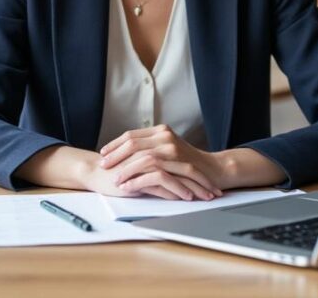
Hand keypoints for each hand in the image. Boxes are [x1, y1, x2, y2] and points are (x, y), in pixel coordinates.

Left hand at [99, 125, 223, 200]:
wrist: (214, 168)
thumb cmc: (189, 162)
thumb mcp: (169, 149)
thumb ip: (152, 147)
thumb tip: (126, 154)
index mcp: (160, 131)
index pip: (131, 135)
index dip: (115, 145)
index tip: (103, 154)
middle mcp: (165, 135)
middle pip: (132, 143)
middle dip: (115, 156)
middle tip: (103, 165)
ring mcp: (171, 148)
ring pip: (140, 156)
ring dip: (125, 169)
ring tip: (115, 179)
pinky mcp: (178, 162)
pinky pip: (152, 169)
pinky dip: (138, 179)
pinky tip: (129, 186)